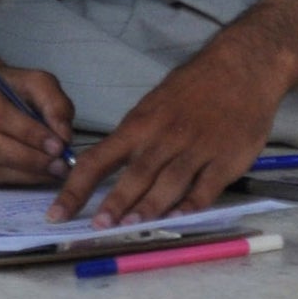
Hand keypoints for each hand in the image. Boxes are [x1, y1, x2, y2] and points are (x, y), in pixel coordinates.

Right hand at [0, 26, 74, 186]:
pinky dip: (9, 180)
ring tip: (49, 172)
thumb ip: (54, 102)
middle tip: (58, 166)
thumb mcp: (31, 80)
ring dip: (22, 174)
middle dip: (29, 160)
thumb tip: (62, 136)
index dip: (28, 133)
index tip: (58, 146)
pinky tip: (27, 174)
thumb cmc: (0, 86)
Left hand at [46, 43, 284, 227]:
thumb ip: (134, 138)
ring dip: (149, 208)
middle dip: (114, 203)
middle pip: (134, 175)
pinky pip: (205, 188)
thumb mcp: (152, 106)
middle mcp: (163, 139)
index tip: (57, 212)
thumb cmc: (191, 89)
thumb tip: (107, 168)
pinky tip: (179, 219)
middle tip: (97, 227)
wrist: (240, 70)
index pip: (97, 160)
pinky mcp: (225, 160)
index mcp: (138, 125)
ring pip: (168, 184)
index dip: (75, 188)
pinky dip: (192, 205)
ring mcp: (195, 150)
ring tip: (131, 228)